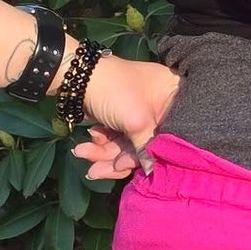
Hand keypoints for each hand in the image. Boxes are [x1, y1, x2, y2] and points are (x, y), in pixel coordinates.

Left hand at [67, 54, 180, 180]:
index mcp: (172, 97)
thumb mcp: (136, 121)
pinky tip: (86, 144)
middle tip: (97, 170)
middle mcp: (159, 107)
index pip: (173, 134)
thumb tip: (152, 172)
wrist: (77, 77)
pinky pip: (117, 141)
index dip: (157, 155)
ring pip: (128, 146)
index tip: (139, 170)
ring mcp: (140, 115)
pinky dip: (101, 146)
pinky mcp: (122, 121)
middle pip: (148, 144)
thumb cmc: (115, 92)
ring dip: (104, 155)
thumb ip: (147, 149)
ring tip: (82, 154)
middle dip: (119, 159)